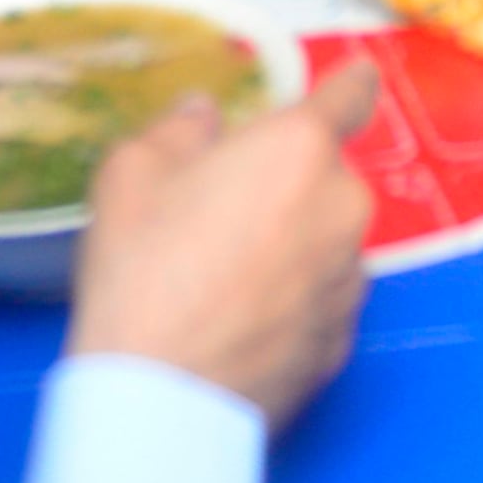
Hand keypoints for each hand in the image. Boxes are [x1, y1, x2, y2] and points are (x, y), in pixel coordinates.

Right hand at [70, 60, 382, 420]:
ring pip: (327, 243)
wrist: (160, 398)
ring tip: (224, 282)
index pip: (350, 95)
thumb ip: (178, 130)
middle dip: (287, 186)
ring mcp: (349, 281)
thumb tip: (203, 115)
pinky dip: (293, 304)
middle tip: (223, 216)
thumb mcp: (132, 175)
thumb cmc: (141, 273)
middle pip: (325, 178)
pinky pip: (321, 303)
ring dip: (294, 247)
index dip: (346, 87)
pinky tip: (241, 325)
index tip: (349, 85)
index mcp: (300, 149)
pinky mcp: (342, 343)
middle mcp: (343, 207)